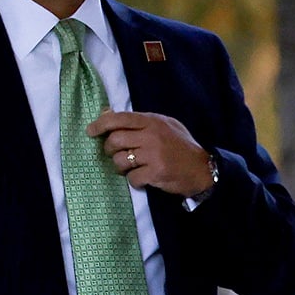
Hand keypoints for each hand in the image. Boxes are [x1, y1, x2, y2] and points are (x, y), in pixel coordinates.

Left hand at [88, 110, 214, 198]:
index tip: (91, 131)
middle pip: (115, 141)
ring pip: (120, 160)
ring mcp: (154, 155)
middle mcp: (152, 136)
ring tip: (131, 167)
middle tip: (115, 154)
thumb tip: (106, 113)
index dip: (100, 124)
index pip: (119, 119)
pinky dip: (134, 180)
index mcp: (153, 121)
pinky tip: (143, 178)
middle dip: (109, 149)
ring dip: (121, 166)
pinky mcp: (156, 173)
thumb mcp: (164, 125)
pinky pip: (132, 178)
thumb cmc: (181, 146)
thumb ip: (138, 120)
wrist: (204, 170)